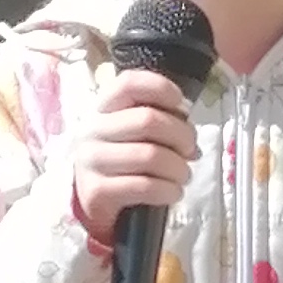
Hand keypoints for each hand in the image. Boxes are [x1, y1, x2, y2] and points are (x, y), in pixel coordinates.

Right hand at [69, 70, 198, 247]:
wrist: (92, 199)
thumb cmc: (123, 159)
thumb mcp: (135, 133)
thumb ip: (161, 122)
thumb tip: (189, 137)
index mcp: (104, 107)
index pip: (129, 84)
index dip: (161, 88)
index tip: (181, 105)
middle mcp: (93, 129)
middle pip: (148, 120)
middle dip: (181, 136)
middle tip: (190, 151)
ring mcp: (92, 160)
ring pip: (150, 156)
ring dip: (178, 169)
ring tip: (182, 175)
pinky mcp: (97, 191)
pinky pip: (145, 186)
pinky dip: (168, 190)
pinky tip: (172, 192)